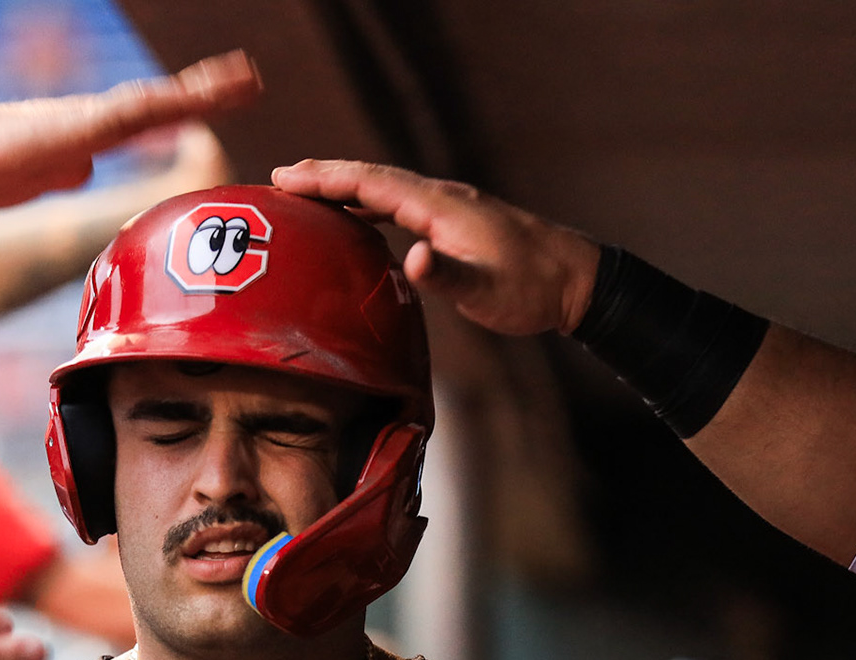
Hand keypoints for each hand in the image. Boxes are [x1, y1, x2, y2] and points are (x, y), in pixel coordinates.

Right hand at [0, 51, 260, 207]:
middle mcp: (101, 118)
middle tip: (252, 78)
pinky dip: (168, 105)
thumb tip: (86, 171)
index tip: (223, 98)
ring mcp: (94, 120)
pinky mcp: (83, 128)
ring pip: (160, 103)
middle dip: (210, 92)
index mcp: (95, 130)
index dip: (188, 106)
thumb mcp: (42, 177)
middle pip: (167, 103)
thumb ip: (67, 171)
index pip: (154, 116)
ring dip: (203, 92)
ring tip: (243, 79)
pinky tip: (195, 97)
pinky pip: (134, 116)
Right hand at [270, 159, 601, 336]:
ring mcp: (448, 208)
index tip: (286, 177)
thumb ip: (446, 273)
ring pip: (385, 189)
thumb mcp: (486, 288)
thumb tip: (411, 259)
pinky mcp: (455, 223)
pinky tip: (357, 219)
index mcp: (440, 207)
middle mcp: (441, 198)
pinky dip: (369, 206)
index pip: (371, 183)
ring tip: (306, 193)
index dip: (327, 179)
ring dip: (344, 189)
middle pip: (372, 178)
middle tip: (280, 177)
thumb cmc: (531, 287)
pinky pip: (400, 206)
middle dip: (325, 176)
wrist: (575, 280)